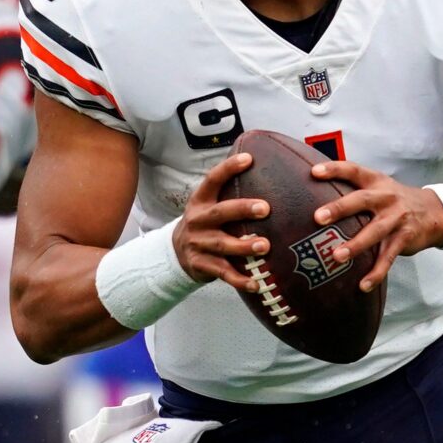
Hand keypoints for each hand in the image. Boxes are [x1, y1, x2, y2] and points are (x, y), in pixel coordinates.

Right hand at [172, 151, 270, 291]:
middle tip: (265, 208)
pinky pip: (222, 273)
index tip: (248, 159)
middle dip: (242, 210)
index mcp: (201, 201)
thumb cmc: (205, 225)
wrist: (176, 252)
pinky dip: (240, 279)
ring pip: (223, 245)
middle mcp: (198, 220)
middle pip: (220, 213)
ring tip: (265, 246)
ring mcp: (198, 244)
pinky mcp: (201, 265)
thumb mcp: (209, 206)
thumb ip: (229, 194)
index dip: (229, 168)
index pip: (213, 179)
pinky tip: (257, 283)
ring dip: (244, 246)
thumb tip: (265, 171)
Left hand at [311, 159, 442, 290]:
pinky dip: (376, 272)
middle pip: (361, 200)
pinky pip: (388, 257)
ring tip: (337, 257)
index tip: (314, 172)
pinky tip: (363, 285)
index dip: (334, 169)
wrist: (434, 212)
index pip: (354, 171)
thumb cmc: (394, 201)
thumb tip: (314, 196)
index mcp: (376, 182)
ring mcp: (396, 218)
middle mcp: (386, 198)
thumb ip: (354, 190)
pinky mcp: (404, 238)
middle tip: (318, 217)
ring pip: (375, 231)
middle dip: (339, 208)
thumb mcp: (379, 187)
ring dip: (356, 245)